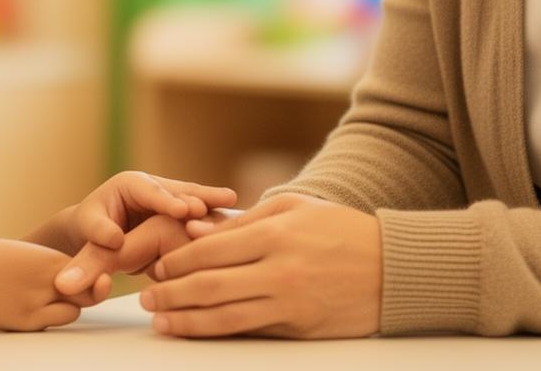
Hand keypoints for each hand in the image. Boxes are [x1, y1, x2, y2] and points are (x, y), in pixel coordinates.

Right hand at [0, 239, 108, 332]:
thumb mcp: (23, 252)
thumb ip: (48, 265)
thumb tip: (72, 274)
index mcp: (46, 259)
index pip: (87, 267)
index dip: (91, 271)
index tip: (91, 271)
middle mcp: (46, 283)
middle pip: (88, 292)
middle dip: (88, 291)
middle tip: (83, 288)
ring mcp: (36, 307)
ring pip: (72, 312)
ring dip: (67, 307)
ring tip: (48, 299)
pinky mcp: (25, 324)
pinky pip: (50, 324)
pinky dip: (48, 318)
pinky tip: (32, 309)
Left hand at [52, 171, 236, 295]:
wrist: (97, 233)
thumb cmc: (90, 228)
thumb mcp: (88, 227)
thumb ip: (98, 231)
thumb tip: (114, 240)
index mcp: (131, 184)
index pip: (151, 191)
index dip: (168, 200)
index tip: (183, 210)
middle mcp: (155, 187)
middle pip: (180, 189)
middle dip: (200, 195)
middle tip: (220, 201)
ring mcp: (171, 198)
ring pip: (195, 198)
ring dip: (213, 202)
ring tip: (233, 203)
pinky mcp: (181, 214)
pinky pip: (200, 214)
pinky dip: (215, 217)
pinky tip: (235, 223)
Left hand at [141, 193, 381, 338]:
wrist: (394, 268)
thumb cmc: (342, 230)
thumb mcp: (296, 209)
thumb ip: (246, 222)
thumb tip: (196, 232)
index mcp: (275, 233)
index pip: (211, 249)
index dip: (178, 260)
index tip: (157, 265)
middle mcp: (279, 269)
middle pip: (210, 285)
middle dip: (172, 293)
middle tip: (146, 299)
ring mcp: (290, 301)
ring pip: (225, 316)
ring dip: (187, 321)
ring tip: (161, 321)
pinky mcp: (299, 327)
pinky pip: (251, 331)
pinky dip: (219, 332)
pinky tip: (198, 331)